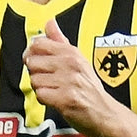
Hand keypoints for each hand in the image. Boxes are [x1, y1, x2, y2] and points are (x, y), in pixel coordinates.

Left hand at [23, 18, 114, 136]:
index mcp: (72, 52)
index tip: (36, 61)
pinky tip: (55, 100)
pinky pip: (40, 95)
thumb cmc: (90, 88)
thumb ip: (60, 41)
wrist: (105, 113)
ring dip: (41, 88)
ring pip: (35, 80)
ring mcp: (68, 81)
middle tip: (48, 80)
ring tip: (54, 91)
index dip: (31, 53)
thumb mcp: (79, 60)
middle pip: (32, 62)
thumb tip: (49, 23)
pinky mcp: (65, 99)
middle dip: (36, 73)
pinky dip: (45, 100)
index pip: (38, 43)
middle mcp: (70, 64)